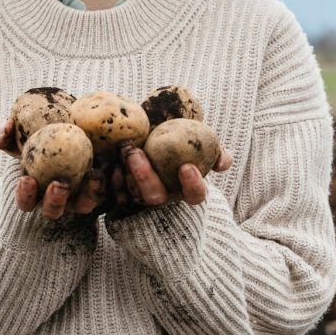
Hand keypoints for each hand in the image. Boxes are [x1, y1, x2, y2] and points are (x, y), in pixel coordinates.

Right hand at [0, 118, 105, 220]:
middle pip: (54, 211)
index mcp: (34, 192)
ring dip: (88, 194)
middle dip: (56, 201)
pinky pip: (108, 189)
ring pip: (84, 204)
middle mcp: (57, 200)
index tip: (27, 180)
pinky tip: (113, 163)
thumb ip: (3, 133)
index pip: (26, 202)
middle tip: (60, 183)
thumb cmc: (34, 137)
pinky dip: (111, 179)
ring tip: (93, 174)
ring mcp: (79, 197)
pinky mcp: (101, 188)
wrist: (65, 132)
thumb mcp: (16, 135)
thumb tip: (5, 127)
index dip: (25, 196)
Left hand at [112, 140, 233, 207]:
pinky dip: (113, 180)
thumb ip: (214, 150)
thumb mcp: (198, 141)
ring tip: (125, 148)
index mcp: (185, 189)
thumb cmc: (179, 139)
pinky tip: (112, 164)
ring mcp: (140, 197)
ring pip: (132, 194)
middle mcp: (163, 196)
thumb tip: (223, 161)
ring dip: (127, 173)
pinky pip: (115, 191)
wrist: (152, 137)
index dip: (193, 185)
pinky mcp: (121, 193)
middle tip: (137, 153)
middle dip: (146, 178)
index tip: (187, 166)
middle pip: (155, 197)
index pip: (194, 195)